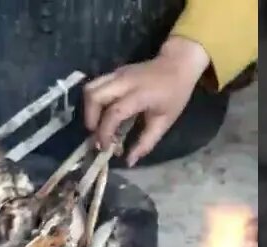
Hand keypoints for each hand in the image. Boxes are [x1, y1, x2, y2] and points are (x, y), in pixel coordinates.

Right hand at [83, 36, 210, 165]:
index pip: (114, 112)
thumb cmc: (175, 94)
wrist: (178, 64)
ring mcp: (117, 74)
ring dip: (88, 109)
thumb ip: (145, 143)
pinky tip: (102, 114)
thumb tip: (129, 161)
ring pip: (90, 88)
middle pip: (93, 95)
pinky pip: (96, 86)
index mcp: (140, 94)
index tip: (105, 147)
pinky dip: (94, 102)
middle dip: (89, 118)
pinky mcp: (114, 72)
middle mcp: (124, 81)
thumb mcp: (164, 122)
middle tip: (96, 135)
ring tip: (96, 125)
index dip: (105, 132)